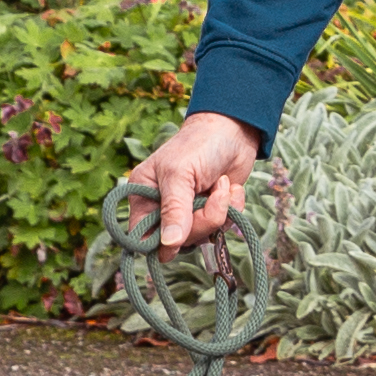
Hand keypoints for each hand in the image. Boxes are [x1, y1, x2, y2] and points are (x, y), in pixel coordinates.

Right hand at [124, 112, 261, 250]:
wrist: (234, 130)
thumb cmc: (199, 144)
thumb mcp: (180, 174)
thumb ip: (174, 210)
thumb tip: (168, 245)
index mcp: (143, 196)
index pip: (141, 235)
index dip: (159, 243)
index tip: (178, 238)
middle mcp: (163, 208)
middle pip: (177, 242)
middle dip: (201, 222)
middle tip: (213, 195)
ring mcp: (189, 212)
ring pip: (202, 237)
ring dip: (220, 213)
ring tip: (222, 186)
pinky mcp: (212, 211)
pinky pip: (223, 228)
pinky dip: (233, 209)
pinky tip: (231, 188)